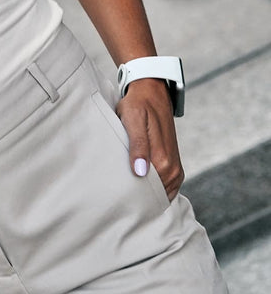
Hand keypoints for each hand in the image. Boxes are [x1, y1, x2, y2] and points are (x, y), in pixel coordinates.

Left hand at [116, 77, 183, 199]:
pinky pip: (165, 187)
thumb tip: (141, 172)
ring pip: (160, 193)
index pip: (149, 193)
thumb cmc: (138, 105)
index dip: (134, 198)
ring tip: (127, 194)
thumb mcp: (133, 119)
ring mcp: (175, 169)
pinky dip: (153, 189)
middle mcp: (172, 169)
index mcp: (163, 161)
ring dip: (146, 194)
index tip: (119, 200)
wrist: (152, 93)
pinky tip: (138, 187)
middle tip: (119, 199)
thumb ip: (138, 146)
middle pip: (155, 196)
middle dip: (139, 199)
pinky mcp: (173, 166)